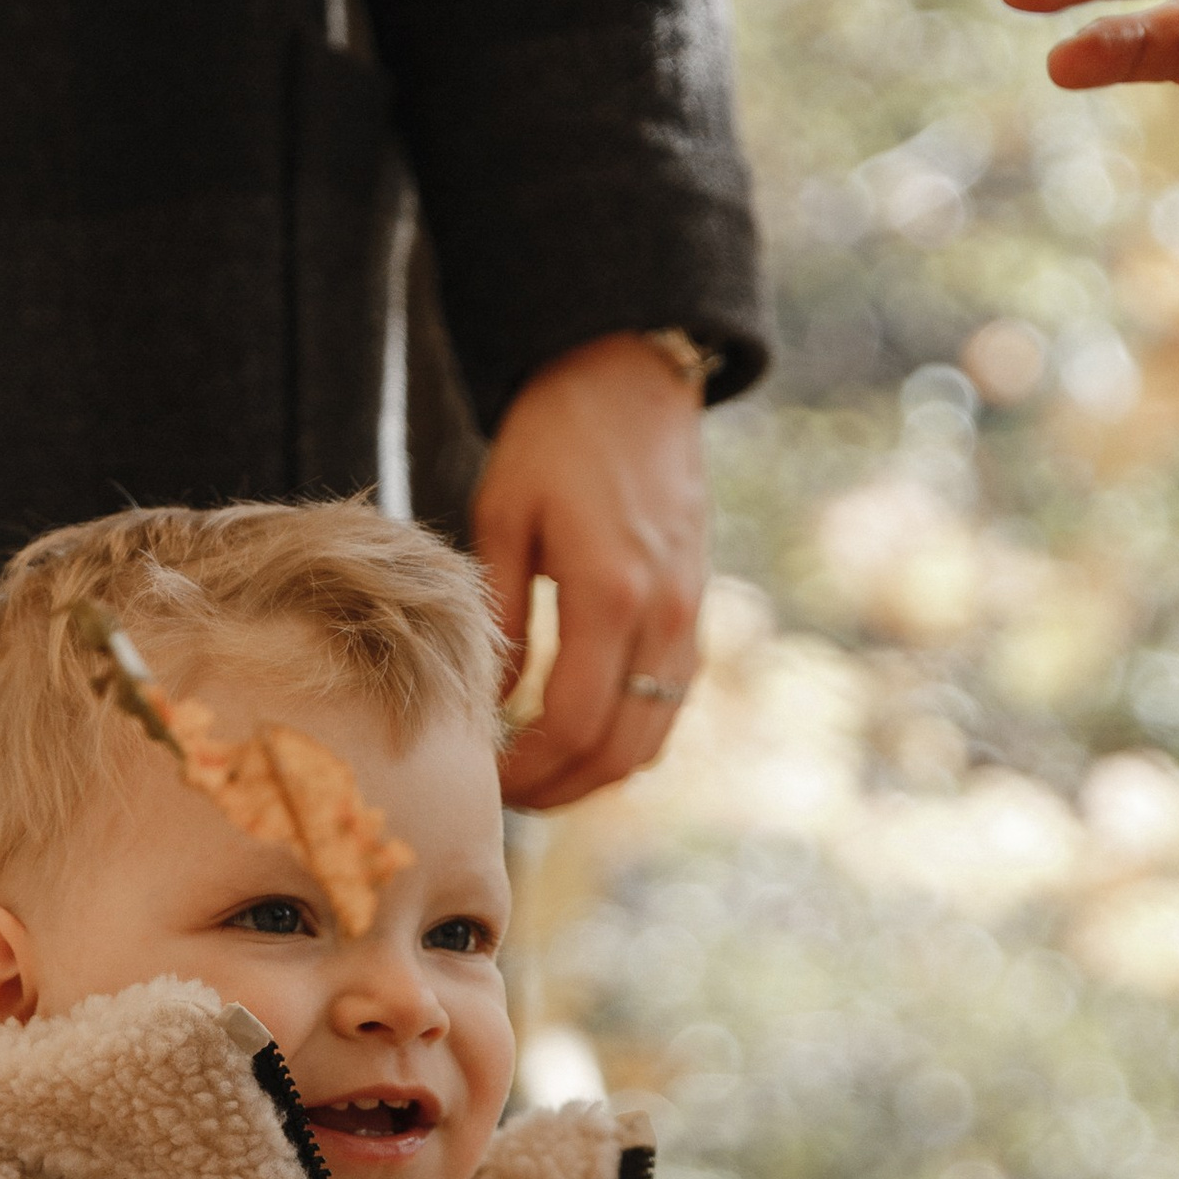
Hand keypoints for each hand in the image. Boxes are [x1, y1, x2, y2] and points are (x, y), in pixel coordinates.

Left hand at [473, 336, 707, 811]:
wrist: (632, 381)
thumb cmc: (554, 439)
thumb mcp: (503, 518)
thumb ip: (500, 618)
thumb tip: (488, 705)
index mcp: (610, 593)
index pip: (570, 723)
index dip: (526, 769)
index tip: (484, 779)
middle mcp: (663, 617)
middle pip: (618, 750)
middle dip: (559, 789)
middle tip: (505, 798)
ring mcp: (688, 619)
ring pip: (652, 739)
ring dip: (595, 774)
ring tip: (538, 777)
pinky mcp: (694, 615)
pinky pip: (668, 707)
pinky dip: (626, 739)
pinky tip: (578, 738)